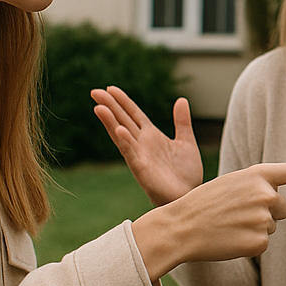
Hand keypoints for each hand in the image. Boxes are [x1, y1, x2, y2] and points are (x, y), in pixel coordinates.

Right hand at [91, 86, 202, 205]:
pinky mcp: (142, 170)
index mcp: (151, 136)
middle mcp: (142, 144)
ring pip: (122, 136)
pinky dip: (126, 143)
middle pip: (122, 120)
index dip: (122, 101)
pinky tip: (119, 131)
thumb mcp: (186, 142)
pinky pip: (131, 155)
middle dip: (110, 106)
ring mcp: (140, 156)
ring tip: (99, 107)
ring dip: (111, 122)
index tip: (110, 88)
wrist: (190, 196)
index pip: (133, 114)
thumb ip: (182, 122)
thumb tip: (181, 99)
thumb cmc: (186, 174)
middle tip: (94, 92)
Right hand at [130, 159, 285, 279]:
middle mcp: (266, 194)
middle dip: (267, 212)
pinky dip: (249, 244)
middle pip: (284, 208)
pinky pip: (264, 244)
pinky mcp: (259, 242)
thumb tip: (282, 205)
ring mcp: (264, 219)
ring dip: (254, 228)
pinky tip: (230, 239)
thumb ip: (260, 186)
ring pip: (272, 226)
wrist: (180, 227)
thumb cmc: (205, 203)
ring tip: (229, 224)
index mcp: (259, 174)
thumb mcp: (234, 184)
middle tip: (237, 213)